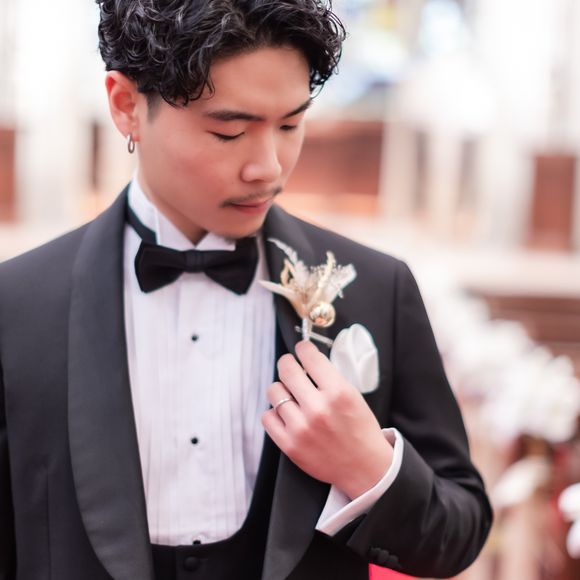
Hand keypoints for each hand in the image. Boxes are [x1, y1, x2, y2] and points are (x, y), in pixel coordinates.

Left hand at [262, 340, 392, 498]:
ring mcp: (301, 427)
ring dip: (281, 389)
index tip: (301, 349)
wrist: (364, 468)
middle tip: (290, 366)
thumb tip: (305, 359)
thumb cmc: (359, 430)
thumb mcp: (353, 396)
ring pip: (274, 391)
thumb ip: (329, 377)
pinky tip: (286, 414)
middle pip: (287, 369)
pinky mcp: (289, 444)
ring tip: (290, 395)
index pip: (309, 356)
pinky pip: (267, 417)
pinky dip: (274, 413)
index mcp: (338, 392)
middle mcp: (318, 408)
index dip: (303, 348)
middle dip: (287, 363)